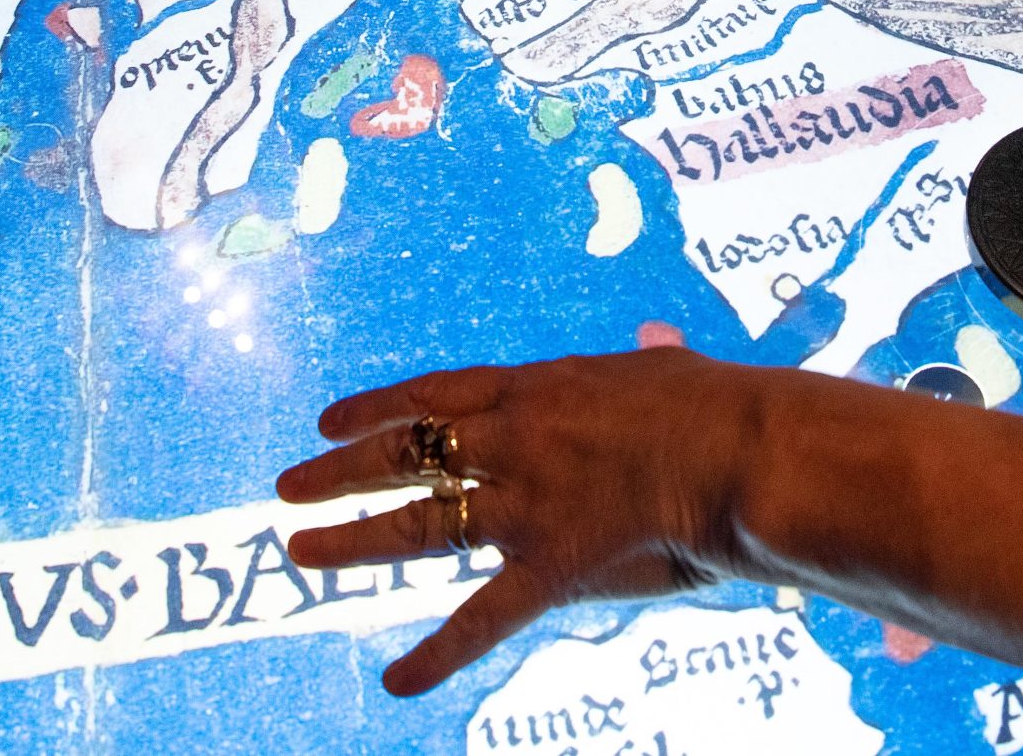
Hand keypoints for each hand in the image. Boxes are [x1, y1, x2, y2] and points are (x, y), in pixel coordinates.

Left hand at [276, 349, 768, 695]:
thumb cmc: (715, 402)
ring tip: (299, 548)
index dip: (376, 409)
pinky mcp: (550, 559)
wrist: (734, 448)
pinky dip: (437, 654)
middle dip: (341, 471)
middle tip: (288, 485)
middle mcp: (511, 438)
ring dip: (354, 539)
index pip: (432, 396)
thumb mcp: (667, 367)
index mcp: (533, 386)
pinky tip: (394, 683)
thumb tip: (654, 339)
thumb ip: (647, 359)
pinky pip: (482, 616)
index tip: (329, 421)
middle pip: (405, 454)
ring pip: (418, 522)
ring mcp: (523, 500)